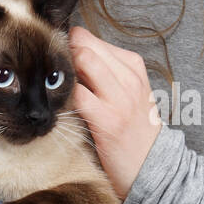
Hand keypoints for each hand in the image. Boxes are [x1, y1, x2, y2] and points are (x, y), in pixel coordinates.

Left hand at [68, 28, 162, 200]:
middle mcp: (129, 77)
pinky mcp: (107, 119)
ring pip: (83, 61)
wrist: (152, 164)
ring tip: (57, 89)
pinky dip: (64, 95)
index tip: (58, 58)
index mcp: (133, 65)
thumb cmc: (134, 127)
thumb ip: (105, 71)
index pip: (92, 39)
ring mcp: (120, 97)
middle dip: (62, 53)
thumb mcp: (129, 91)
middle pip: (85, 45)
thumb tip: (70, 54)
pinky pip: (78, 94)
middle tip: (51, 73)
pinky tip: (60, 105)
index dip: (69, 44)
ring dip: (63, 71)